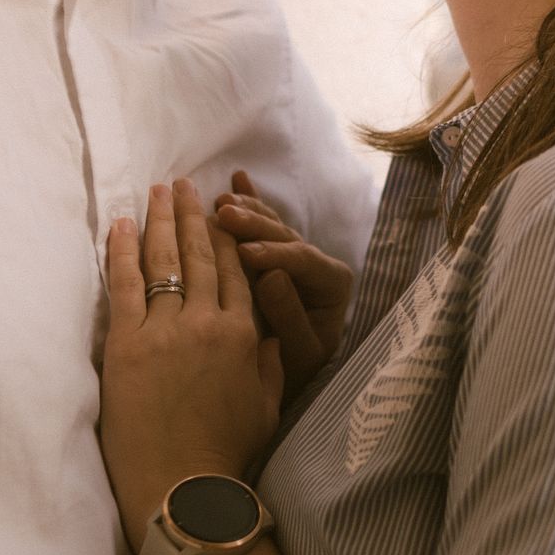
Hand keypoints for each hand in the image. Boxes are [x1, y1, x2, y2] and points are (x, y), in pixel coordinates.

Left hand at [100, 180, 282, 547]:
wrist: (182, 488)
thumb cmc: (224, 456)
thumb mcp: (264, 407)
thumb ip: (267, 366)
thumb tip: (270, 337)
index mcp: (245, 336)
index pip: (238, 272)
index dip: (228, 238)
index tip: (220, 212)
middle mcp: (207, 324)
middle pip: (201, 256)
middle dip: (193, 216)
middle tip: (185, 185)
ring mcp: (166, 331)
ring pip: (164, 260)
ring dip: (160, 220)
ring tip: (158, 191)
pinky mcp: (127, 345)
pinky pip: (124, 284)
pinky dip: (121, 250)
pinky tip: (120, 223)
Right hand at [212, 172, 353, 400]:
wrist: (290, 376)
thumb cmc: (296, 369)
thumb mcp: (299, 353)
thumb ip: (290, 316)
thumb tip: (272, 276)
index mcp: (333, 284)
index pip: (304, 261)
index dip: (275, 254)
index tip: (245, 253)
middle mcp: (318, 264)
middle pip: (286, 236)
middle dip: (255, 224)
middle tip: (224, 213)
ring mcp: (297, 255)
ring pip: (273, 226)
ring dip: (247, 210)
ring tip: (222, 201)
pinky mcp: (277, 252)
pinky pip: (265, 223)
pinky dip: (252, 201)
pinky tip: (237, 178)